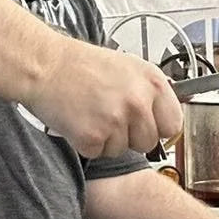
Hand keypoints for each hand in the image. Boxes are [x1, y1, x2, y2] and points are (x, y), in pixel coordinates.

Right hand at [25, 39, 183, 158]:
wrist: (45, 65)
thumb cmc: (81, 65)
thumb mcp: (128, 68)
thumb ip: (149, 92)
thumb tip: (166, 118)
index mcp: (152, 82)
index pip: (173, 124)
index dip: (157, 127)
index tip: (144, 125)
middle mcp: (138, 102)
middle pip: (148, 142)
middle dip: (130, 136)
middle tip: (108, 115)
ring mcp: (116, 120)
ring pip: (122, 150)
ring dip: (106, 139)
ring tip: (91, 113)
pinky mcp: (93, 136)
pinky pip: (99, 153)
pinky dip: (87, 143)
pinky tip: (79, 120)